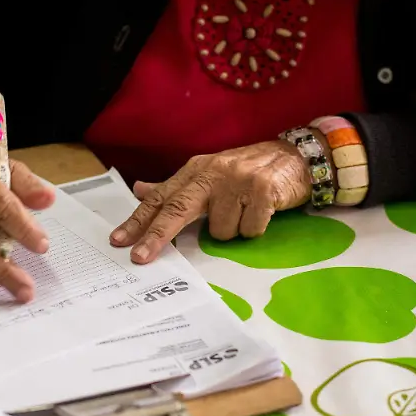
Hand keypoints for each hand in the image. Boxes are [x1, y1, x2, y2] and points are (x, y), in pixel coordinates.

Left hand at [111, 140, 310, 263]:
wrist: (296, 158)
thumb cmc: (247, 172)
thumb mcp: (208, 174)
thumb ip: (175, 187)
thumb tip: (139, 189)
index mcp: (196, 170)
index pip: (161, 197)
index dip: (138, 220)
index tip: (119, 240)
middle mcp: (213, 172)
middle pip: (177, 208)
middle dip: (157, 235)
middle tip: (140, 257)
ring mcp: (238, 181)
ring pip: (220, 231)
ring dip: (233, 229)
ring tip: (245, 211)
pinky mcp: (263, 191)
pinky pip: (248, 230)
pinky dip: (255, 228)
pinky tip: (261, 211)